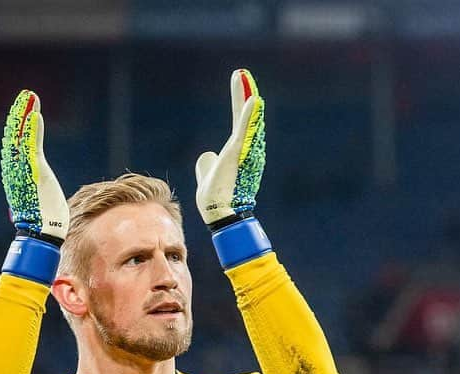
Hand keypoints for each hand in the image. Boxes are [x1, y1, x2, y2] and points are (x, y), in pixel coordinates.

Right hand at [1, 90, 68, 242]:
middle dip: (20, 114)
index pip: (15, 144)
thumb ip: (32, 185)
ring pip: (20, 137)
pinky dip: (31, 129)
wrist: (43, 231)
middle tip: (27, 96)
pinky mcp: (33, 170)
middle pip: (15, 136)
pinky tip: (35, 114)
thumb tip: (27, 192)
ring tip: (30, 98)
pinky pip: (30, 145)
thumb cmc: (43, 217)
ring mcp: (22, 168)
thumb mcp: (37, 195)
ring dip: (25, 115)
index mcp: (17, 172)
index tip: (25, 109)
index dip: (19, 125)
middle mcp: (16, 168)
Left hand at [195, 69, 265, 225]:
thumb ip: (207, 163)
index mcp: (237, 151)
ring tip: (243, 79)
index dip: (241, 104)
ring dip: (246, 99)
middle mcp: (245, 149)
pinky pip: (244, 132)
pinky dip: (250, 115)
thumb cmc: (215, 198)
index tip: (239, 83)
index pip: (240, 123)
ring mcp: (243, 151)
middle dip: (244, 94)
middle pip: (246, 117)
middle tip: (241, 74)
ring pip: (248, 121)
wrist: (217, 212)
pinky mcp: (238, 154)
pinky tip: (253, 99)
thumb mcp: (208, 174)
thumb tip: (206, 155)